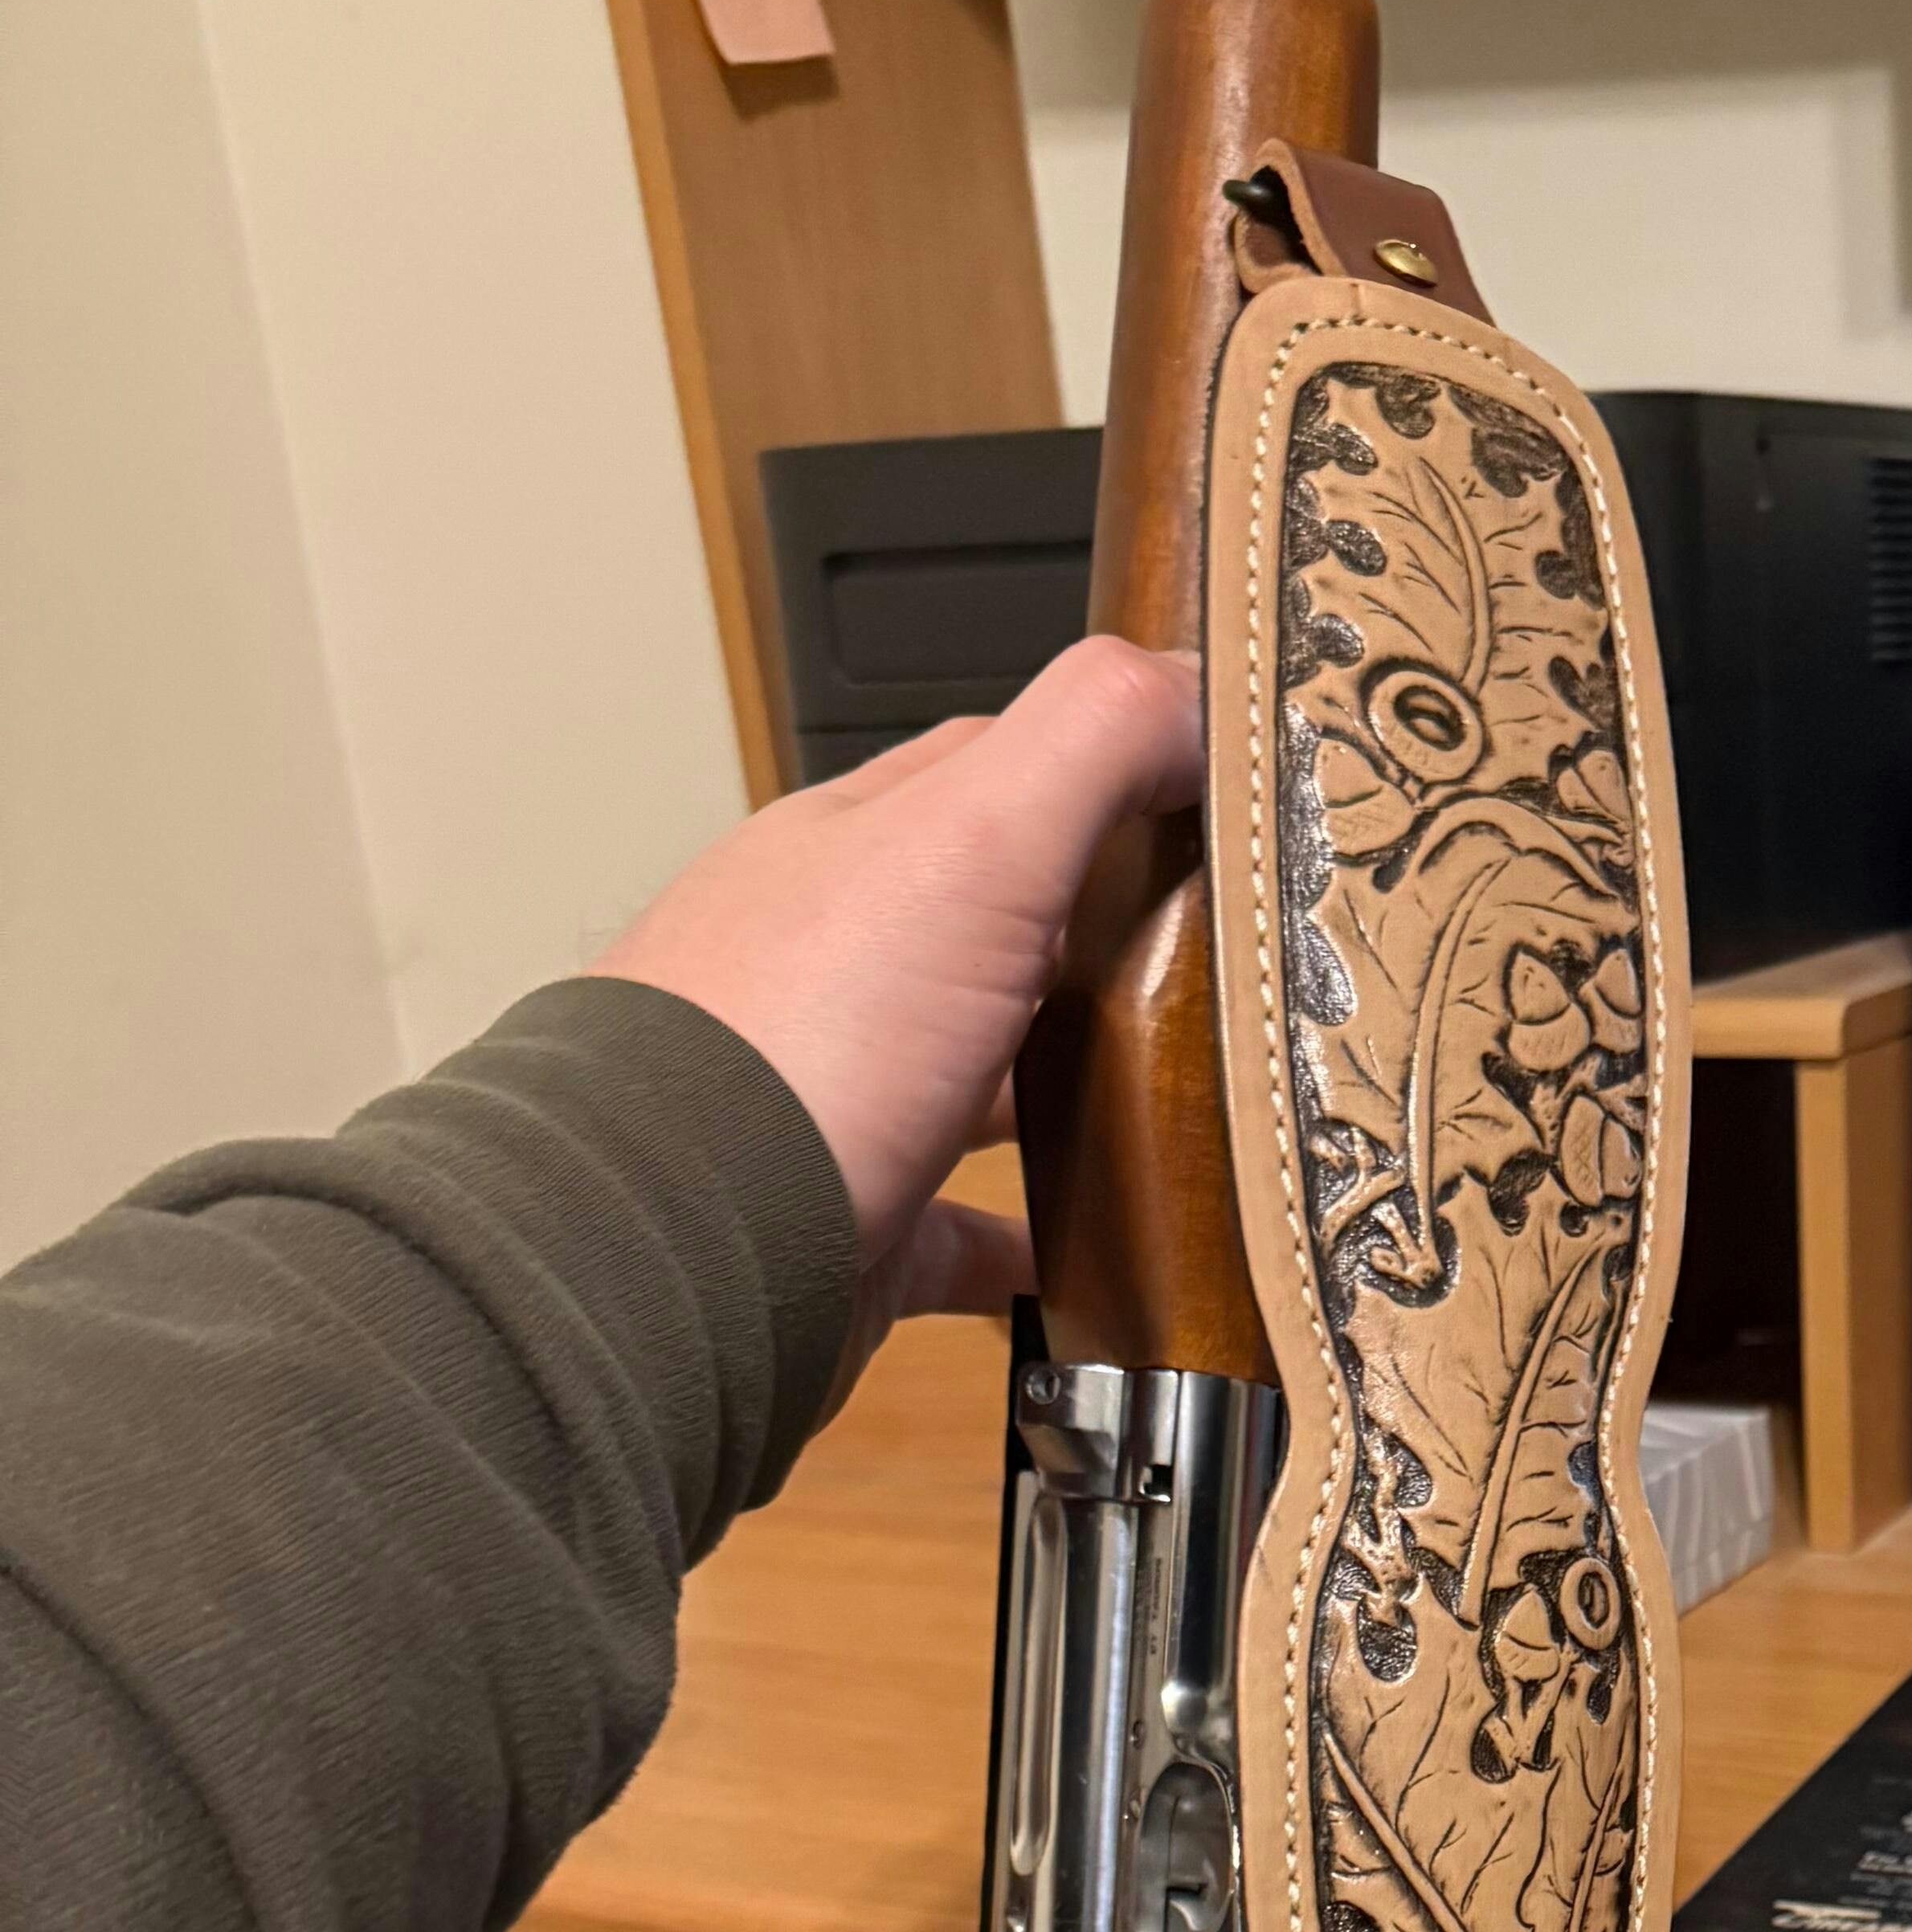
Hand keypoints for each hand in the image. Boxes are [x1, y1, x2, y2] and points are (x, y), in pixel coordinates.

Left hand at [596, 635, 1197, 1384]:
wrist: (674, 1246)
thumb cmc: (798, 1038)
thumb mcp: (971, 839)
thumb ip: (1087, 741)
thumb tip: (1194, 678)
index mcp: (860, 851)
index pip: (994, 771)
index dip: (1106, 767)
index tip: (1212, 797)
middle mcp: (838, 968)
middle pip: (989, 927)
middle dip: (1094, 940)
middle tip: (1218, 969)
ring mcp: (837, 1101)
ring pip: (971, 1076)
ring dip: (1062, 1087)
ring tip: (1173, 1112)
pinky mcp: (848, 1230)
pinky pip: (956, 1229)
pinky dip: (1027, 1237)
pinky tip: (1085, 1253)